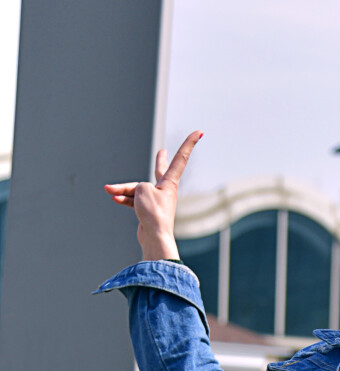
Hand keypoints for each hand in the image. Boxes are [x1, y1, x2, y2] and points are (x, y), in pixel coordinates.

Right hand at [104, 130, 202, 260]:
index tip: (200, 132)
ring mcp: (155, 201)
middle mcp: (164, 191)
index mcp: (169, 182)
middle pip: (160, 171)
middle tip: (163, 151)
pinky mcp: (147, 211)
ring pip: (137, 189)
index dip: (189, 143)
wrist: (154, 238)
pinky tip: (113, 198)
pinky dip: (124, 199)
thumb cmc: (153, 213)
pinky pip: (133, 201)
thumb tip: (134, 195)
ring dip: (122, 190)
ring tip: (108, 189)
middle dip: (160, 161)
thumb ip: (138, 186)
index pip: (181, 158)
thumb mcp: (142, 190)